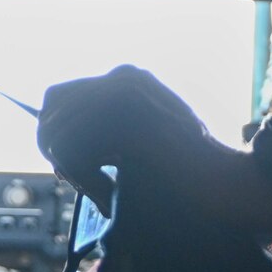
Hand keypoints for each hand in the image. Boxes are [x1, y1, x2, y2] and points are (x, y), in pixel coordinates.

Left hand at [38, 65, 271, 239]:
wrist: (221, 181)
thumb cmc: (181, 167)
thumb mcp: (135, 135)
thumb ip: (102, 127)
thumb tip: (50, 133)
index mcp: (126, 78)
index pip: (57, 96)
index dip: (51, 131)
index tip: (65, 166)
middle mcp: (123, 77)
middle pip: (51, 110)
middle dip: (54, 149)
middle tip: (74, 180)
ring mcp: (127, 95)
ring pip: (59, 132)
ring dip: (70, 168)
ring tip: (98, 192)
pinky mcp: (129, 121)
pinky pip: (75, 149)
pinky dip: (82, 178)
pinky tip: (105, 193)